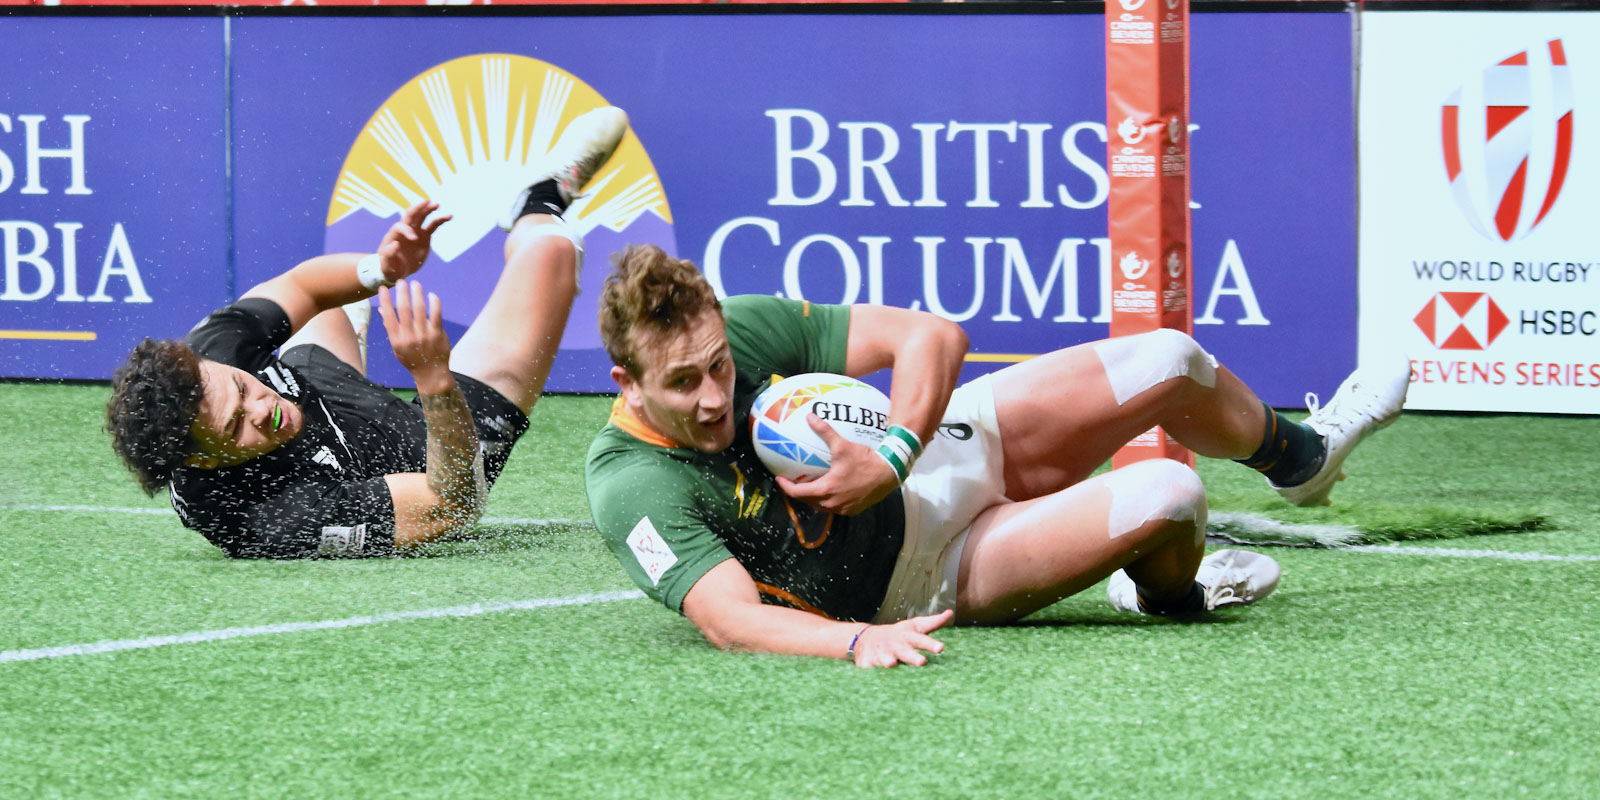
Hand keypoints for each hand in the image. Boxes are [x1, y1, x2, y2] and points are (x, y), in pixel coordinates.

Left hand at [377, 200, 452, 282]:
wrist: (397, 270)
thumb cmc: (389, 267)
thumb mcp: (386, 264)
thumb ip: (388, 254)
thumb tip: (395, 244)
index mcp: (394, 235)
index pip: (400, 226)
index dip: (407, 230)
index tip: (414, 239)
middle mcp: (405, 230)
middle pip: (411, 215)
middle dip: (419, 208)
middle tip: (428, 202)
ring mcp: (415, 231)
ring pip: (422, 217)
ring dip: (429, 210)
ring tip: (438, 205)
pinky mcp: (424, 236)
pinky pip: (433, 226)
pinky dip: (440, 220)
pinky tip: (449, 216)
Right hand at [378, 279, 452, 392]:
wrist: (431, 373)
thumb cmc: (412, 358)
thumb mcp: (397, 346)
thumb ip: (391, 327)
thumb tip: (382, 309)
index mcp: (397, 339)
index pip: (389, 316)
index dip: (385, 300)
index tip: (383, 288)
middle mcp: (409, 336)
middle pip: (404, 309)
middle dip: (402, 293)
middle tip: (401, 281)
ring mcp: (424, 335)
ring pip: (420, 309)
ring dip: (417, 293)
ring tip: (416, 284)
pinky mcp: (438, 334)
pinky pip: (436, 314)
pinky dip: (434, 302)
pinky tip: (431, 295)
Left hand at [776, 414, 900, 515]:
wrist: (889, 473)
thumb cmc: (865, 460)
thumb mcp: (842, 445)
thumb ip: (825, 431)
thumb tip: (810, 417)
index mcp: (826, 489)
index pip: (798, 493)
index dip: (786, 487)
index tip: (780, 478)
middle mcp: (832, 503)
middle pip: (807, 502)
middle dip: (797, 493)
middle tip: (792, 482)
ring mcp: (843, 509)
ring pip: (820, 507)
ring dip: (812, 499)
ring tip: (807, 487)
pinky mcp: (853, 510)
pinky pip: (833, 508)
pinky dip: (826, 501)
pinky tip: (828, 492)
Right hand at [851, 609, 952, 667]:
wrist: (868, 638)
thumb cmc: (899, 634)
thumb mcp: (915, 626)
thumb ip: (933, 622)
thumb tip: (950, 613)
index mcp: (908, 636)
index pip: (922, 640)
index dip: (931, 644)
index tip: (941, 648)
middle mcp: (896, 645)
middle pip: (905, 652)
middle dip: (913, 657)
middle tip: (922, 662)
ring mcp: (882, 653)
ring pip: (886, 659)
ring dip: (889, 661)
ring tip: (891, 663)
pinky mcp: (869, 662)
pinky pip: (871, 669)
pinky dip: (871, 671)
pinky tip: (872, 674)